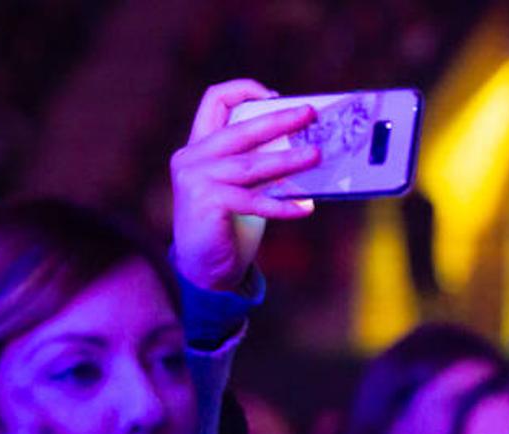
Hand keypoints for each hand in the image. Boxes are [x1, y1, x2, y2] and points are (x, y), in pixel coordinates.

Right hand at [171, 78, 321, 291]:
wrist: (202, 267)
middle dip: (278, 120)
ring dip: (288, 161)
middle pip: (240, 129)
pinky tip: (305, 208)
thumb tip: (306, 148)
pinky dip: (281, 205)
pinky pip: (253, 201)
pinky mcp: (207, 203)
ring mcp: (196, 180)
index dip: (244, 90)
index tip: (276, 97)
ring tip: (316, 156)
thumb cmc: (228, 223)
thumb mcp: (239, 184)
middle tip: (310, 115)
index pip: (214, 100)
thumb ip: (257, 163)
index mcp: (199, 145)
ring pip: (251, 165)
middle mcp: (193, 157)